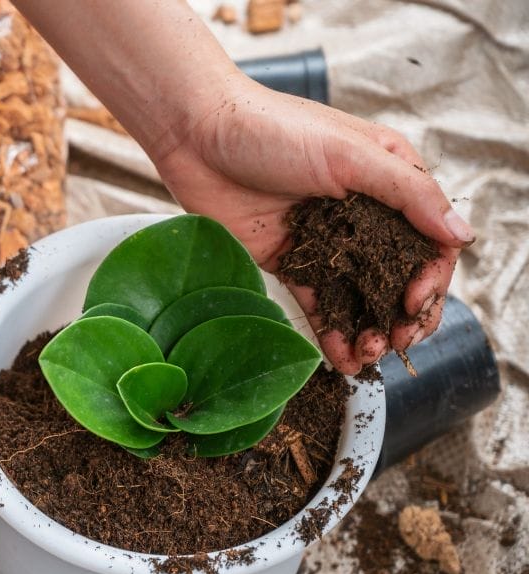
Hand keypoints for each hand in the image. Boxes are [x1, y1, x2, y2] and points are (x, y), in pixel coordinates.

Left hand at [151, 76, 470, 374]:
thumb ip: (408, 195)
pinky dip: (332, 331)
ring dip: (370, 329)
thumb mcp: (350, 154)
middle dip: (402, 314)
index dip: (430, 279)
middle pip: (398, 275)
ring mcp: (325, 241)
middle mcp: (363, 214)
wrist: (197, 134)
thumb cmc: (275, 129)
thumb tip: (462, 236)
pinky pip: (318, 302)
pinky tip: (341, 358)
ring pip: (360, 295)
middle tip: (396, 343)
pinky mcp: (288, 261)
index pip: (428, 241)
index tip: (412, 304)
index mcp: (388, 181)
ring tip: (367, 356)